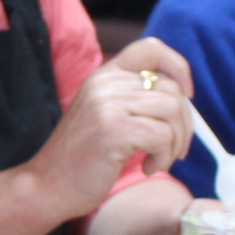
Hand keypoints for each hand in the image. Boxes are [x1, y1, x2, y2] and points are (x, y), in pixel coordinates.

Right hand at [27, 37, 198, 220]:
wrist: (47, 186)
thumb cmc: (82, 158)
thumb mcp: (104, 114)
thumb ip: (134, 98)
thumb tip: (183, 99)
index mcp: (104, 76)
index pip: (150, 49)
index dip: (178, 68)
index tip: (187, 95)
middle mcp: (106, 84)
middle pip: (171, 88)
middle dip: (184, 123)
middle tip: (173, 149)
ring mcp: (108, 105)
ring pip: (172, 110)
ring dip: (176, 142)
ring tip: (159, 160)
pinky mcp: (115, 131)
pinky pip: (163, 136)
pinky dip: (164, 157)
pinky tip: (148, 168)